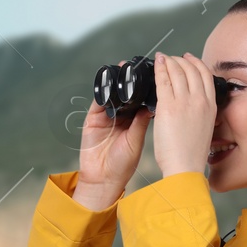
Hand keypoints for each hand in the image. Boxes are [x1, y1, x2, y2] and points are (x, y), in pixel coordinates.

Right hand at [75, 60, 149, 209]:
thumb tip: (152, 104)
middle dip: (130, 81)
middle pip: (126, 93)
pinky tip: (108, 85)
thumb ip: (141, 121)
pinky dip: (102, 92)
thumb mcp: (136, 141)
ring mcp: (106, 117)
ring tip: (122, 70)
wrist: (103, 179)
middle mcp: (121, 117)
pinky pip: (97, 102)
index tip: (154, 75)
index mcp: (134, 121)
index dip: (146, 88)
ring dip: (116, 83)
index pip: (140, 99)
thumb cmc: (123, 165)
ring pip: (112, 94)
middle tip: (136, 67)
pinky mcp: (92, 119)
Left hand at [150, 52, 217, 177]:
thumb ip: (201, 114)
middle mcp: (200, 100)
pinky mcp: (168, 106)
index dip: (196, 63)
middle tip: (171, 58)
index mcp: (211, 106)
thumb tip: (194, 107)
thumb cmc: (191, 154)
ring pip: (177, 71)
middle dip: (180, 60)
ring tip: (162, 58)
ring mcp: (184, 102)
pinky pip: (163, 80)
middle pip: (191, 69)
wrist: (185, 166)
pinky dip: (160, 69)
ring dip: (169, 61)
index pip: (206, 75)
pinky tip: (156, 64)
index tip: (189, 58)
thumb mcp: (205, 128)